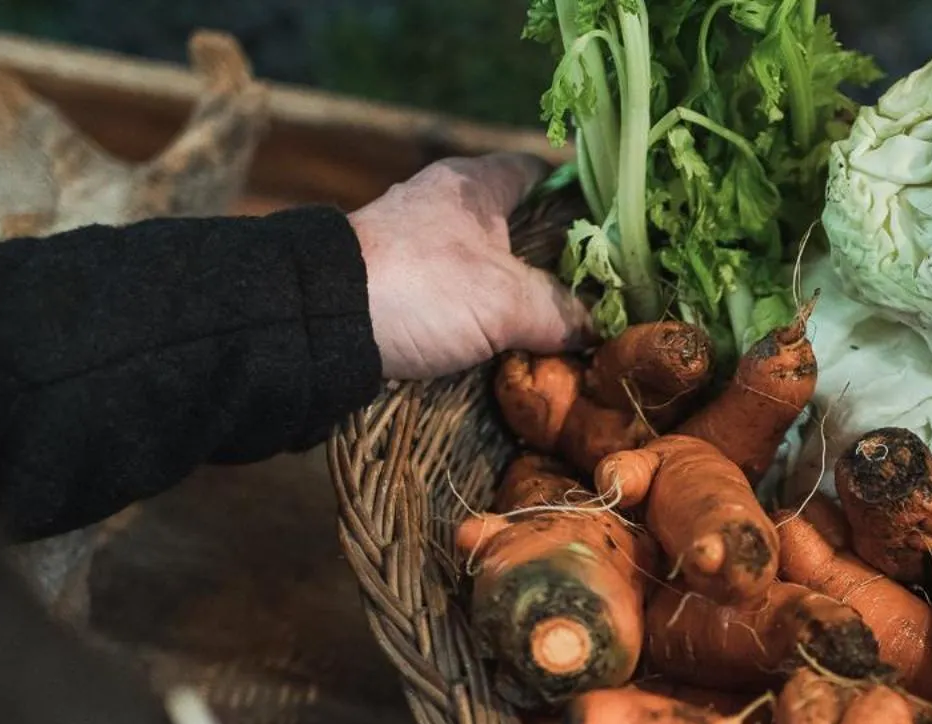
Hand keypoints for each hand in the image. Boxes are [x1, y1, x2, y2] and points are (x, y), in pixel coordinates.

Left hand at [349, 154, 588, 380]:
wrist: (323, 322)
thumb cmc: (422, 288)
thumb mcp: (506, 302)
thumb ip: (560, 311)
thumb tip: (597, 325)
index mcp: (474, 184)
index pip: (539, 172)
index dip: (578, 199)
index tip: (608, 237)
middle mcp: (445, 204)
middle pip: (518, 225)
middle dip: (554, 262)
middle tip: (592, 296)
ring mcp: (419, 243)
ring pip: (488, 264)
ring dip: (517, 296)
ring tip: (556, 329)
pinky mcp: (400, 281)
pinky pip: (458, 292)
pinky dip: (482, 314)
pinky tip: (505, 343)